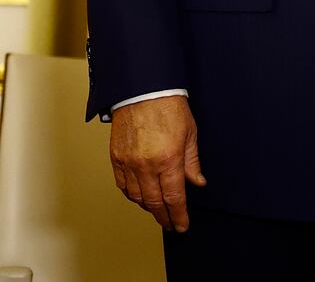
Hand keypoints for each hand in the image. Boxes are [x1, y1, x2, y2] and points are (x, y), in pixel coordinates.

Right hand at [109, 95, 205, 231]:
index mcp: (168, 159)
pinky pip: (122, 184)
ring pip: (136, 196)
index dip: (178, 215)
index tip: (182, 225)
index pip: (174, 197)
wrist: (144, 90)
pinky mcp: (116, 157)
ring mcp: (129, 162)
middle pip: (154, 202)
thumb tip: (197, 182)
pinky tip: (139, 196)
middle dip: (164, 216)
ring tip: (157, 210)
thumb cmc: (169, 107)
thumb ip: (192, 162)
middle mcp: (147, 165)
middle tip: (170, 223)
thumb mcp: (190, 134)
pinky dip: (131, 194)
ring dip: (148, 207)